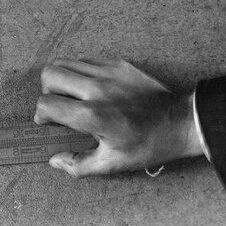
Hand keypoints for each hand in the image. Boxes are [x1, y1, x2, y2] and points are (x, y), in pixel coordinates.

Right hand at [34, 58, 204, 176]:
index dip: (42, 115)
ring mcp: (108, 73)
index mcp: (92, 116)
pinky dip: (80, 72)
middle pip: (50, 74)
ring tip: (71, 94)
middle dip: (47, 91)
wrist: (182, 122)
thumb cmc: (150, 144)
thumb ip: (78, 165)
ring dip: (61, 78)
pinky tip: (90, 88)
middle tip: (58, 105)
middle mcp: (96, 89)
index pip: (46, 104)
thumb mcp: (113, 164)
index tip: (49, 122)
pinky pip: (86, 60)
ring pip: (65, 62)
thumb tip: (55, 161)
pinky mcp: (118, 65)